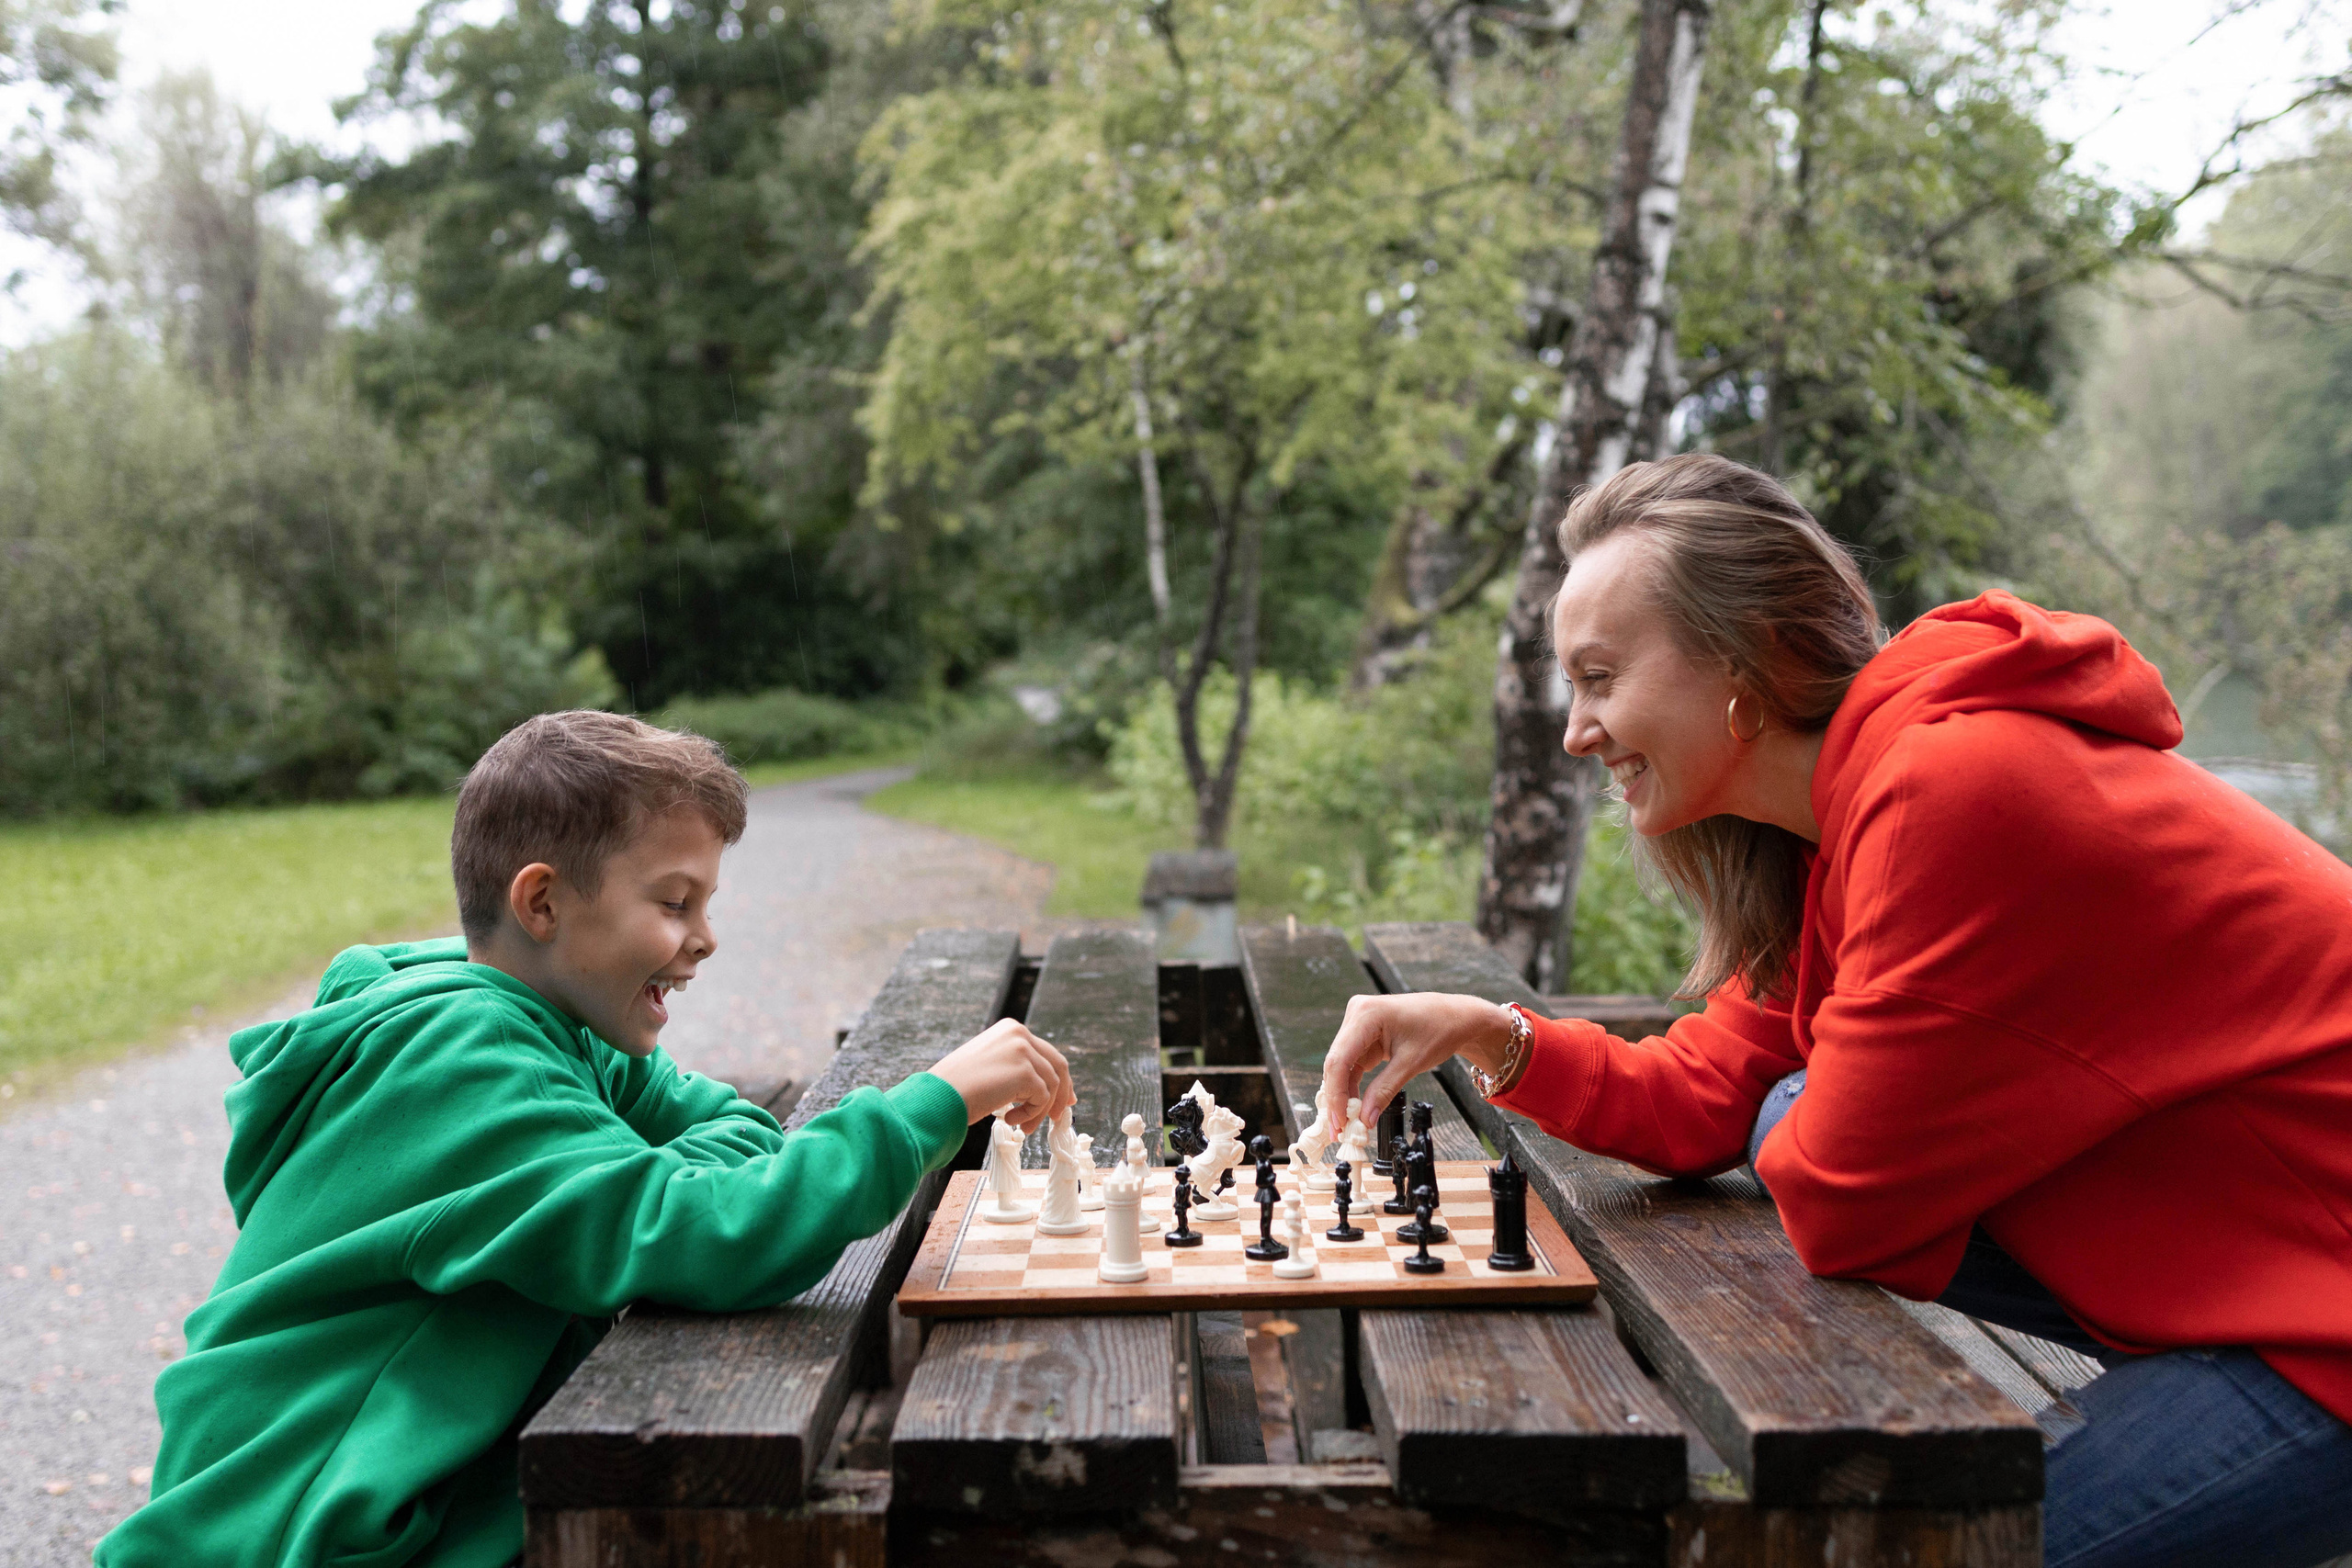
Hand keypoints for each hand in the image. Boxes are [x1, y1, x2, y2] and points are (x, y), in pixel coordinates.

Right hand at [929, 1019, 1075, 1132]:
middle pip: (1057, 1065)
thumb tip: (1044, 1086)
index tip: (1065, 1097)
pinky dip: (1031, 1114)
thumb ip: (1018, 1067)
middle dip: (1061, 1093)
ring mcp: (1024, 1051)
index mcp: (1011, 1029)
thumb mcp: (991, 1065)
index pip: (1046, 1053)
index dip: (1059, 1077)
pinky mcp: (1025, 1073)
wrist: (939, 1095)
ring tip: (1023, 1126)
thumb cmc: (958, 1086)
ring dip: (1039, 1110)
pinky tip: (1010, 1120)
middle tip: (1057, 1116)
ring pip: (1052, 1085)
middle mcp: (1020, 1034)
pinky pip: (1042, 1098)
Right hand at [1319, 992, 1516, 1124]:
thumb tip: (1365, 1119)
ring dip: (1341, 1095)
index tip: (1340, 1122)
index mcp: (1366, 1014)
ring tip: (1344, 1125)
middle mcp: (1357, 1014)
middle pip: (1336, 1063)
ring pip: (1341, 1066)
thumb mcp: (1411, 1063)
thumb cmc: (1439, 1030)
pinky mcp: (1364, 1035)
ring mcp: (1359, 1024)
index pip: (1340, 1060)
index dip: (1336, 1094)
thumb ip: (1384, 1091)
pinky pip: (1352, 1064)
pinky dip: (1352, 1086)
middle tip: (1338, 1130)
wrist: (1456, 1017)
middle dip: (1336, 1098)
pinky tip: (1353, 1108)